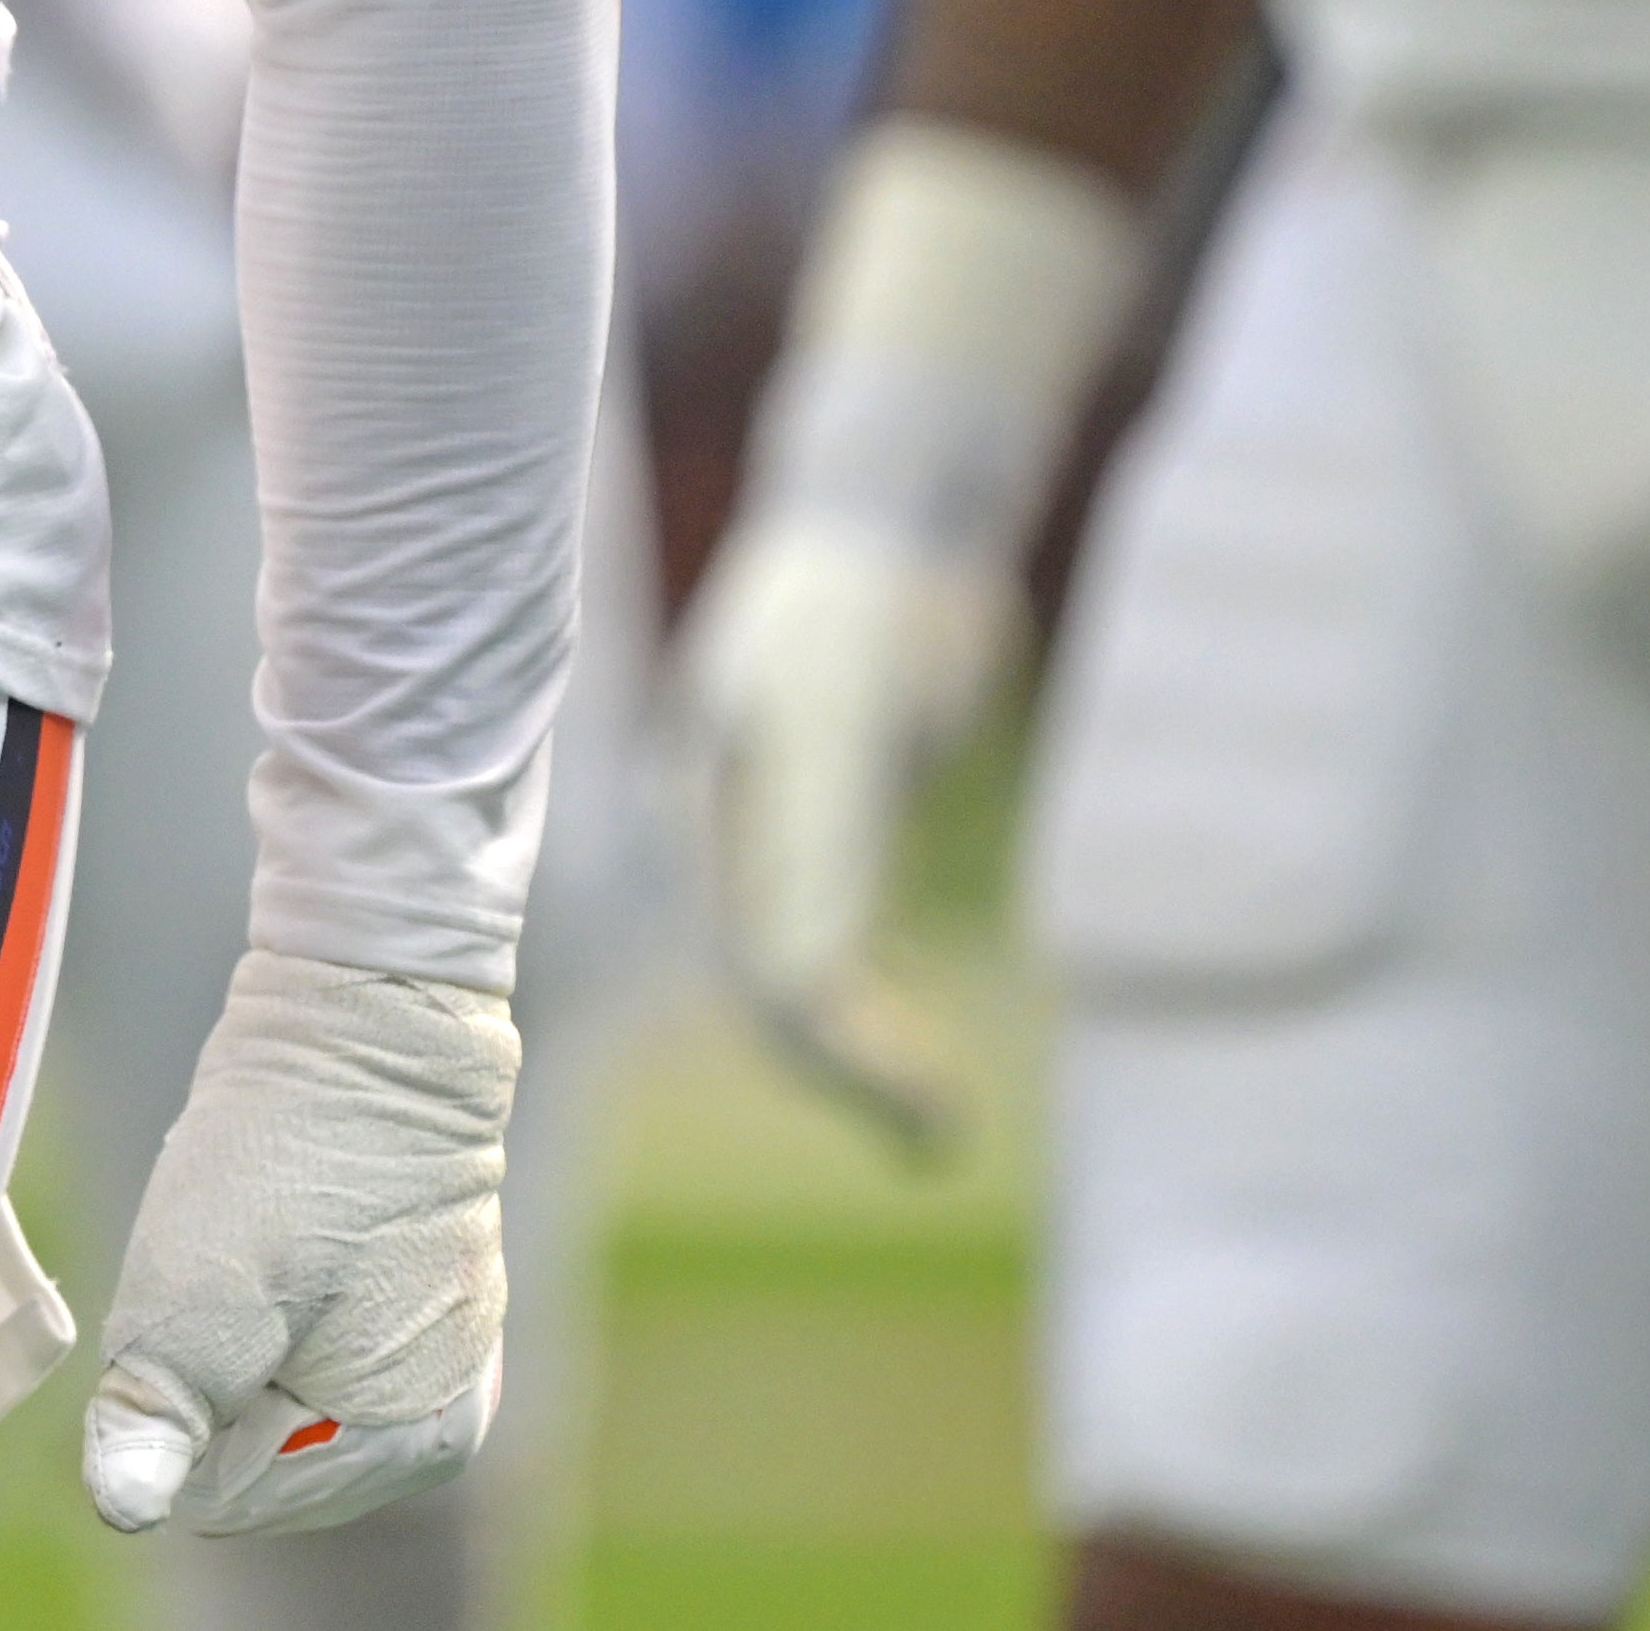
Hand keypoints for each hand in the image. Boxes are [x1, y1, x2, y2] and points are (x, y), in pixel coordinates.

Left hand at [79, 953, 520, 1538]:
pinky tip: (288, 1239)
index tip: (212, 1300)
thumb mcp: (195, 1293)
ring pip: (271, 1395)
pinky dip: (269, 1302)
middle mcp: (438, 1426)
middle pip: (255, 1453)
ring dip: (239, 1333)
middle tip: (234, 1267)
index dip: (183, 1402)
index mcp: (406, 1445)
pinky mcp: (417, 1307)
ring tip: (263, 1246)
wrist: (367, 1019)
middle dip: (215, 1373)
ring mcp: (437, 1364)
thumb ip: (157, 1417)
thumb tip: (123, 1509)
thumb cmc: (289, 1155)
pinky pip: (304, 1343)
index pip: (226, 1493)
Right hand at [677, 493, 1015, 1150]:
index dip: (839, 1053)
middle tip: (942, 1138)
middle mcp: (723, 833)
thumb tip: (804, 991)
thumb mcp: (845, 715)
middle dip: (848, 1070)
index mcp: (708, 815)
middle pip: (771, 986)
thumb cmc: (866, 601)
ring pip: (798, 975)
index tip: (930, 1108)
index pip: (764, 969)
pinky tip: (922, 1051)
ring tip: (937, 1130)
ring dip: (859, 1055)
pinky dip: (874, 1005)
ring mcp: (767, 825)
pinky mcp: (824, 819)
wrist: (893, 510)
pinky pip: (834, 940)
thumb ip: (820, 838)